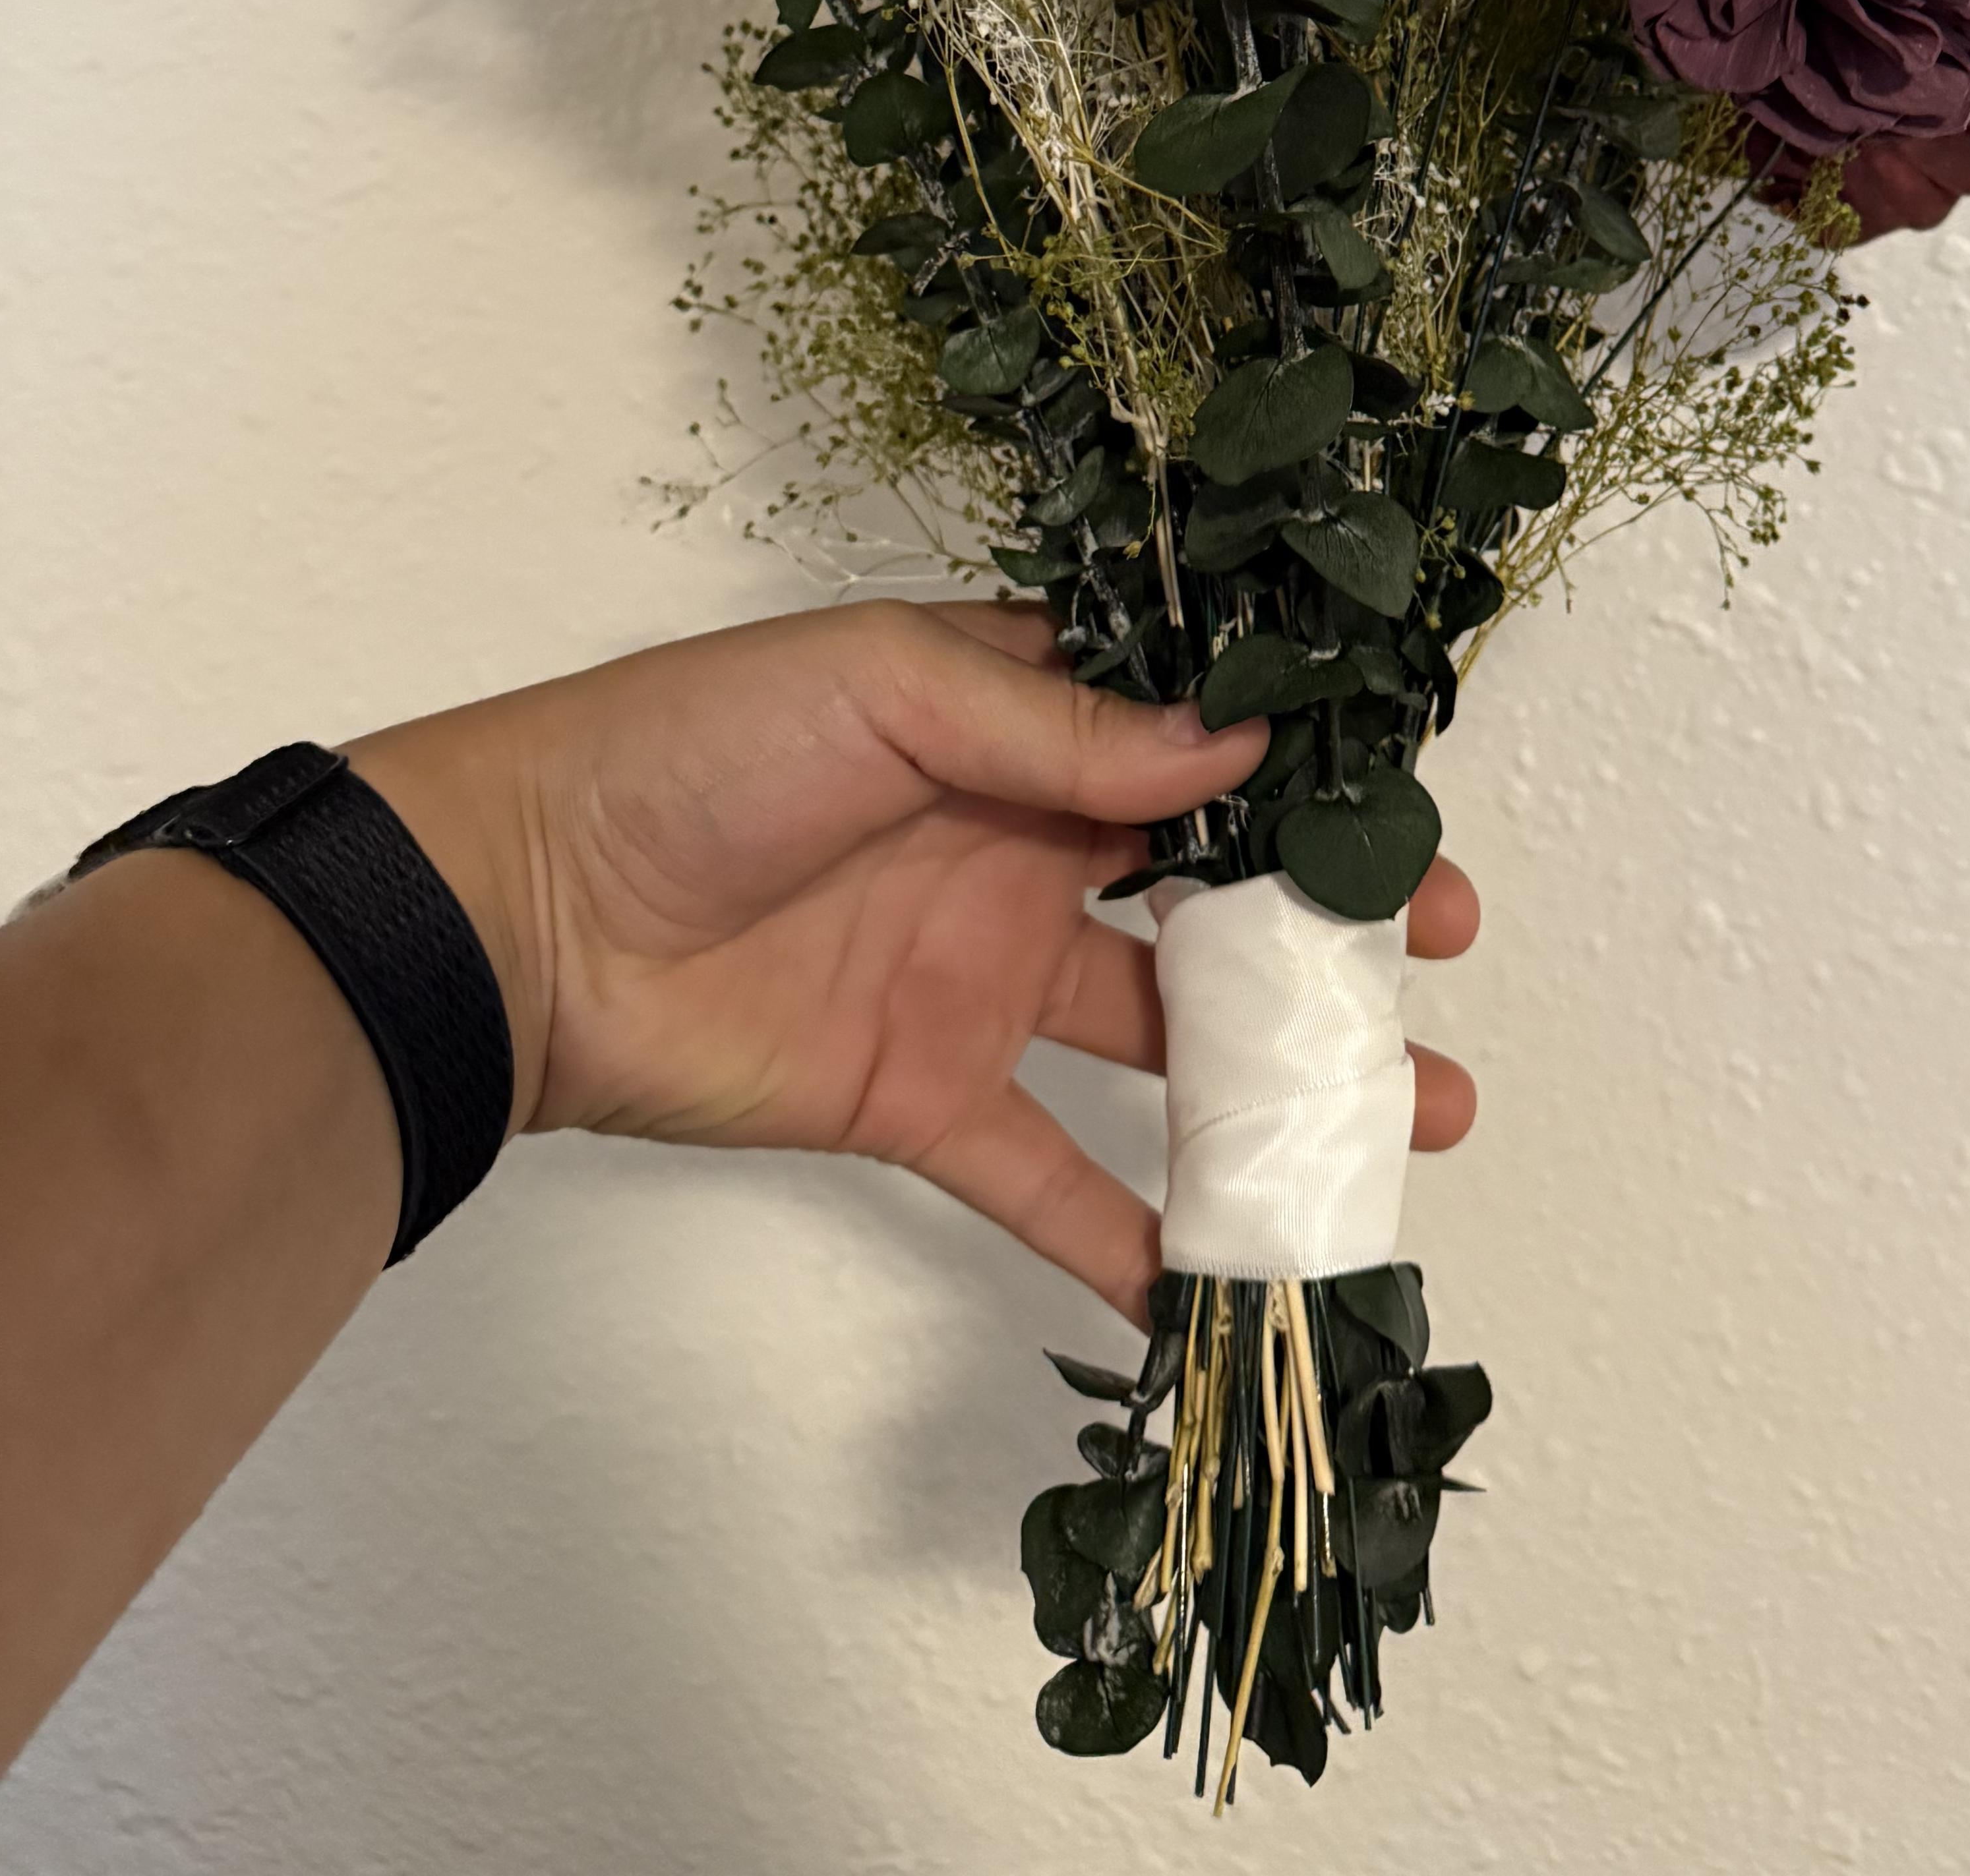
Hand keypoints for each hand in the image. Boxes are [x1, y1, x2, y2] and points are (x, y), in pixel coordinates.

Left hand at [350, 596, 1480, 1323]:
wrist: (528, 914)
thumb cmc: (689, 755)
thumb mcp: (885, 687)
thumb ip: (1062, 729)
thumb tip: (1235, 743)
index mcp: (1010, 724)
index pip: (1187, 741)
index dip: (1299, 772)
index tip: (1402, 810)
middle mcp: (1016, 847)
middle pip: (1207, 892)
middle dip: (1330, 928)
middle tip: (1441, 963)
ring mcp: (979, 979)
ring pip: (1164, 1038)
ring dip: (1278, 1083)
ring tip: (1401, 1126)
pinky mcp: (924, 1098)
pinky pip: (1047, 1177)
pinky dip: (1128, 1234)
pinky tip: (1220, 1282)